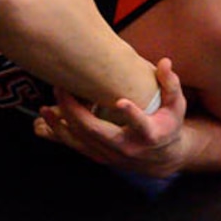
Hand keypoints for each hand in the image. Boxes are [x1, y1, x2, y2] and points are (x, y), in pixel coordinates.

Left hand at [34, 58, 187, 178]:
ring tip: (45, 107)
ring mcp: (111, 154)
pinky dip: (59, 134)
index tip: (122, 102)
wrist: (162, 158)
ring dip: (62, 124)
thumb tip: (165, 62)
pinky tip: (45, 120)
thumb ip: (170, 84)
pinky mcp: (99, 156)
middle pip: (99, 132)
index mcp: (150, 134)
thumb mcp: (176, 105)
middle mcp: (128, 147)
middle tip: (61, 89)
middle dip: (77, 112)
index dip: (132, 116)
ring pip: (83, 141)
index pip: (141, 125)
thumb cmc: (168, 124)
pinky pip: (76, 146)